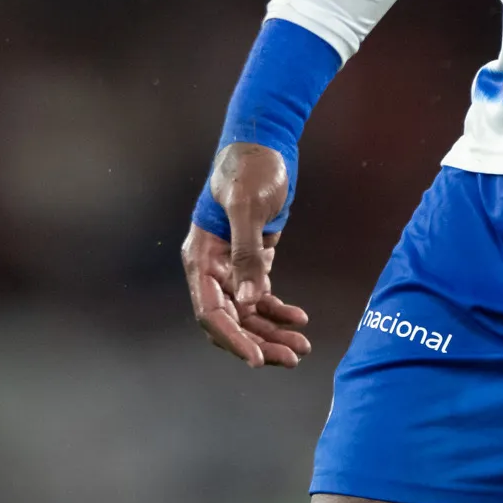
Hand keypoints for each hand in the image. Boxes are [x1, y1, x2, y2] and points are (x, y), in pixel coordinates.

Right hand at [181, 142, 311, 368]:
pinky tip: (299, 319)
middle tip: (292, 357)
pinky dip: (278, 311)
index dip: (232, 339)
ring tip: (302, 346)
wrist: (265, 144)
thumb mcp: (249, 207)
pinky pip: (260, 298)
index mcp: (201, 257)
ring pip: (247, 314)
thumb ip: (247, 253)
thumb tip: (247, 300)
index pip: (210, 312)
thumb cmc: (251, 169)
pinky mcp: (251, 260)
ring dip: (272, 333)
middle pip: (230, 321)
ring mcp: (230, 266)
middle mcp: (211, 267)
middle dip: (259, 342)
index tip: (258, 358)